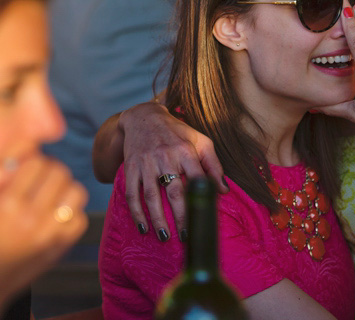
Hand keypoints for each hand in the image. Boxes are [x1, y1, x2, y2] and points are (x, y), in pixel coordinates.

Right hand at [0, 155, 86, 313]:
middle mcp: (33, 220)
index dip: (31, 159)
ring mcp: (50, 236)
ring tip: (47, 193)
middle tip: (35, 178)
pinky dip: (71, 211)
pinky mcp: (59, 248)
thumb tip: (16, 151)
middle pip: (60, 173)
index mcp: (7, 206)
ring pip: (76, 192)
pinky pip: (80, 218)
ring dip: (64, 187)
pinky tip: (53, 214)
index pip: (37, 162)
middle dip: (48, 169)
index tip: (22, 167)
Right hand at [118, 102, 225, 240]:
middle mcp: (165, 156)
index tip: (203, 220)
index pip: (196, 178)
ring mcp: (146, 162)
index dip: (200, 199)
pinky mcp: (131, 167)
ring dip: (157, 219)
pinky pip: (132, 193)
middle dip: (180, 216)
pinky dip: (136, 212)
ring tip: (165, 237)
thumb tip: (224, 191)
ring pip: (151, 196)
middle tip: (186, 236)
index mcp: (186, 150)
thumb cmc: (177, 132)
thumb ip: (214, 165)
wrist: (144, 117)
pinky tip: (143, 227)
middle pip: (173, 191)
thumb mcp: (200, 141)